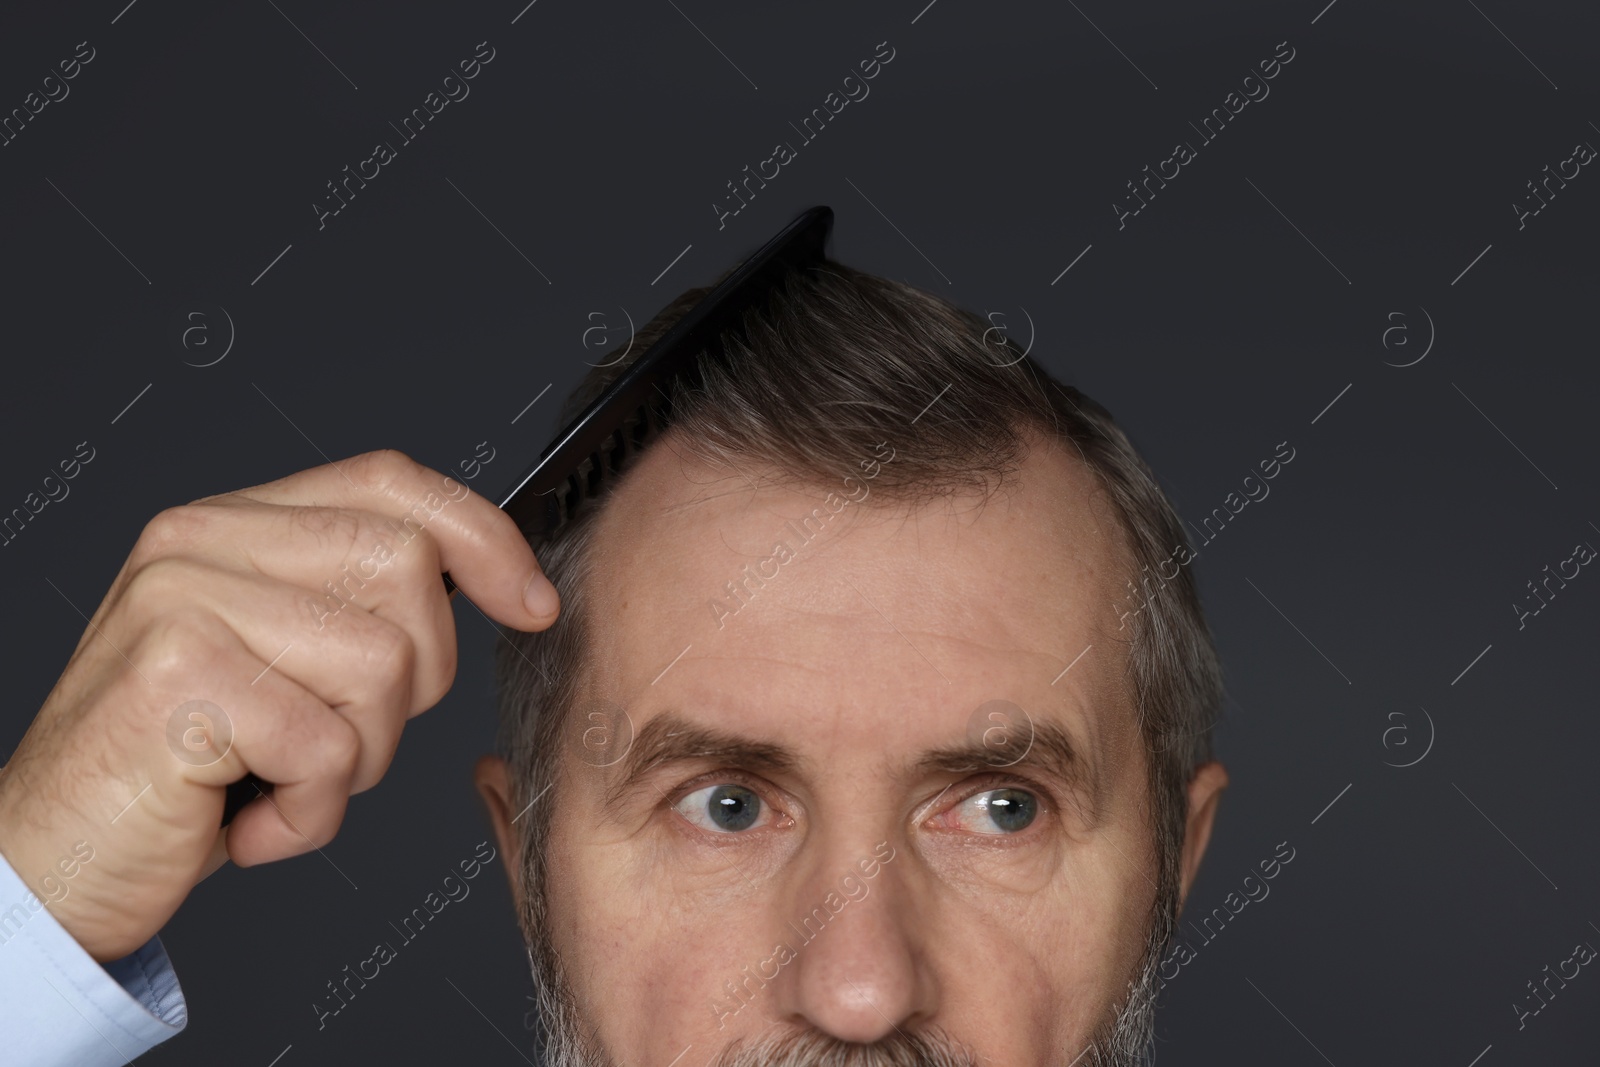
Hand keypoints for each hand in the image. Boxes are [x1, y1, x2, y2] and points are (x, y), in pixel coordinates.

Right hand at [0, 450, 557, 960]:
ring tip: (283, 779)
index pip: (390, 482)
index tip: (530, 600)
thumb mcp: (275, 660)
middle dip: (415, 680)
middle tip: (340, 737)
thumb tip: (491, 577)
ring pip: (382, 663)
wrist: (49, 864)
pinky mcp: (178, 680)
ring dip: (358, 759)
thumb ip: (350, 599)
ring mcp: (181, 603)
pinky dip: (311, 815)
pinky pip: (329, 747)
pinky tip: (251, 820)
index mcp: (230, 524)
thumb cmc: (175, 770)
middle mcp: (198, 543)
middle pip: (406, 568)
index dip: (481, 536)